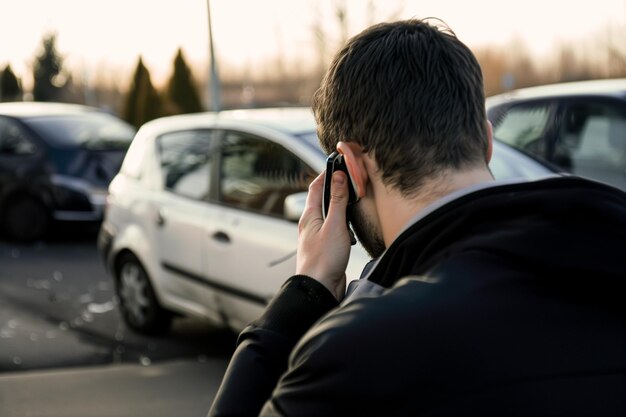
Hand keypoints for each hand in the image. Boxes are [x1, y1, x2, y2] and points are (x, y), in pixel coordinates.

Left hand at [296, 171, 351, 299]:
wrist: (319, 289)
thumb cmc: (323, 260)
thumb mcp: (335, 226)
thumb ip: (338, 201)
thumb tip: (339, 176)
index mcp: (309, 216)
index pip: (316, 186)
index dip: (327, 173)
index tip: (340, 164)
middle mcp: (312, 224)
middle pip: (324, 199)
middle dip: (338, 189)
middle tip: (353, 180)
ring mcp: (319, 236)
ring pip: (332, 214)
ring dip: (343, 208)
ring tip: (355, 203)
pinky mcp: (328, 247)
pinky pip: (337, 229)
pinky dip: (346, 225)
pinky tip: (353, 230)